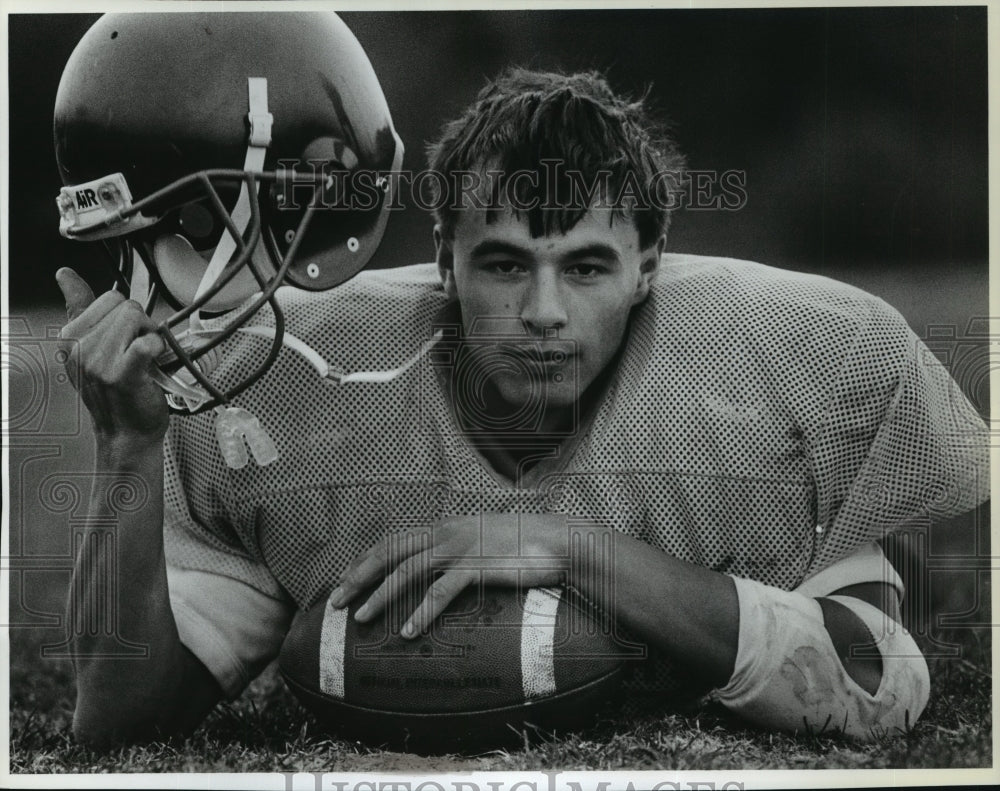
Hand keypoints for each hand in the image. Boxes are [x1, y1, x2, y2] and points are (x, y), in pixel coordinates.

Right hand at [56, 268, 168, 445]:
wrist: (126, 433)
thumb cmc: (115, 392)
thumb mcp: (90, 348)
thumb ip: (80, 309)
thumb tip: (65, 275)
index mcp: (70, 337)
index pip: (108, 297)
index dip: (127, 315)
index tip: (126, 336)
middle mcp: (80, 348)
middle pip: (126, 306)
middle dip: (141, 324)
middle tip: (139, 350)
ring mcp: (98, 361)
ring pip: (137, 318)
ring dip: (150, 336)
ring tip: (145, 358)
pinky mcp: (122, 374)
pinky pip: (146, 342)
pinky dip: (158, 348)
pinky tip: (153, 361)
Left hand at [331, 513, 576, 637]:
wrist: (560, 541)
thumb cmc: (526, 544)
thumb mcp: (486, 540)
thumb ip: (463, 548)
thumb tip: (445, 568)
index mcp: (447, 526)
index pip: (395, 540)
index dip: (367, 560)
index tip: (347, 580)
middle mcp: (447, 533)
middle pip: (390, 552)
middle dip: (358, 576)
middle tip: (335, 602)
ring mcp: (461, 548)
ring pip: (407, 571)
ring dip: (380, 596)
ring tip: (361, 619)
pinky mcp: (477, 567)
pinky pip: (441, 592)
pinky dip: (421, 612)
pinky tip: (409, 632)